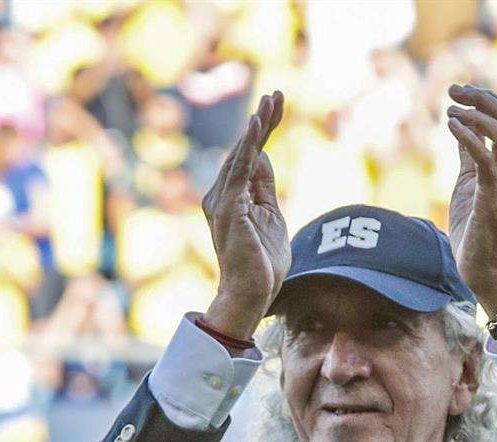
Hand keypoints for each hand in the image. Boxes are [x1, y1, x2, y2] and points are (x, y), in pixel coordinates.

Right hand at [201, 92, 288, 339]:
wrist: (252, 294)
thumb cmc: (261, 263)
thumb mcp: (271, 217)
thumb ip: (264, 188)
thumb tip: (262, 156)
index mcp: (231, 197)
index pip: (248, 157)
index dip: (263, 131)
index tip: (277, 106)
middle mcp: (220, 196)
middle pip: (243, 150)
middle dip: (262, 121)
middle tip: (276, 93)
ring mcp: (222, 202)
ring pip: (241, 155)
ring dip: (257, 126)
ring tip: (270, 101)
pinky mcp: (228, 209)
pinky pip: (239, 171)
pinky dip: (247, 146)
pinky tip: (257, 125)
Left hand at [445, 84, 496, 313]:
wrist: (486, 274)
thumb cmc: (477, 234)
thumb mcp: (470, 185)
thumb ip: (471, 158)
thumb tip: (462, 131)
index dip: (486, 100)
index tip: (458, 93)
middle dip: (483, 98)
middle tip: (454, 91)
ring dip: (477, 114)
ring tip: (450, 109)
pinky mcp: (492, 199)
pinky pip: (487, 160)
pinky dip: (470, 138)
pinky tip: (451, 127)